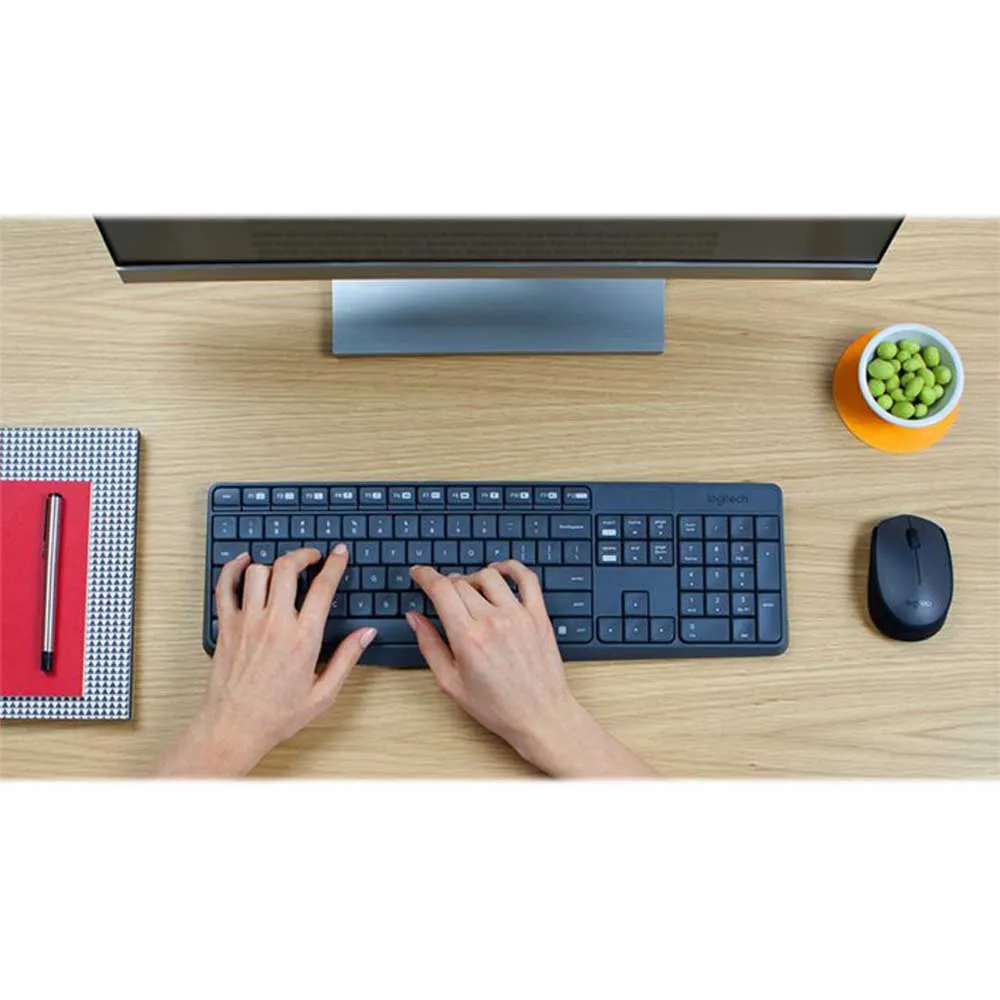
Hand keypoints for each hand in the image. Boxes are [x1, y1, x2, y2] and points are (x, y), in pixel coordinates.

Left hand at [156, 544, 375, 775]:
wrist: (234, 727)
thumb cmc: (276, 715)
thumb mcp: (323, 693)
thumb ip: (347, 658)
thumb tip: (366, 634)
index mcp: (303, 639)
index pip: (323, 587)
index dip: (334, 564)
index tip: (338, 553)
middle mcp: (274, 624)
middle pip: (287, 568)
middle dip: (303, 554)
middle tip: (312, 557)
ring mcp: (247, 622)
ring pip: (258, 572)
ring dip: (273, 565)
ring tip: (283, 570)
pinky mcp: (226, 626)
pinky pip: (225, 586)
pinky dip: (233, 568)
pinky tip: (244, 563)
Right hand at [407, 561, 655, 776]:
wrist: (540, 716)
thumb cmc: (497, 706)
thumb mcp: (451, 683)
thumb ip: (429, 646)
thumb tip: (414, 618)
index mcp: (468, 638)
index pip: (441, 589)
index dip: (425, 575)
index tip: (419, 572)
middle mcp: (493, 621)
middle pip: (461, 583)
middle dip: (446, 583)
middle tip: (443, 594)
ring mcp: (519, 616)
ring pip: (489, 576)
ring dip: (473, 577)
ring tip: (469, 590)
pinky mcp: (538, 615)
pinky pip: (526, 578)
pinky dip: (511, 567)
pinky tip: (500, 571)